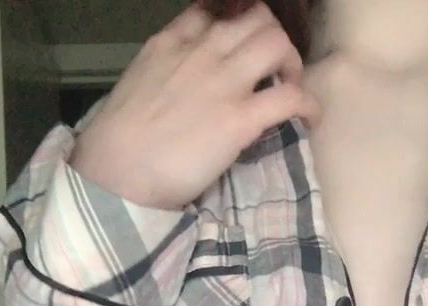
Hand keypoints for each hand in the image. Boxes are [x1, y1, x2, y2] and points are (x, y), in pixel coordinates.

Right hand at [69, 1, 322, 210]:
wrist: (118, 168)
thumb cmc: (121, 139)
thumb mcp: (141, 80)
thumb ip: (167, 69)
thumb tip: (184, 81)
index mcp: (173, 41)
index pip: (215, 12)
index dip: (239, 27)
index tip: (246, 48)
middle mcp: (203, 51)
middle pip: (256, 19)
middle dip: (275, 41)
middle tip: (277, 71)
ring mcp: (225, 82)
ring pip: (276, 43)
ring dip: (293, 64)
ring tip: (292, 89)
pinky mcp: (241, 118)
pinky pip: (291, 96)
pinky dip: (308, 105)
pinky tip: (309, 119)